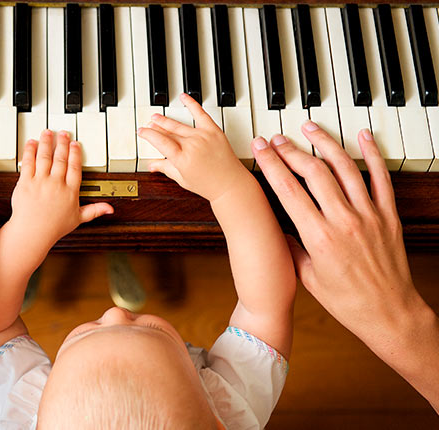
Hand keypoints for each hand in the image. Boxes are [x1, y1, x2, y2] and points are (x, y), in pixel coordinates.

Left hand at [9, 129, 112, 248]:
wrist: (32, 232)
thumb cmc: (54, 227)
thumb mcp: (78, 218)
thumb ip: (94, 210)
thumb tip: (110, 209)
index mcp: (70, 191)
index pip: (75, 167)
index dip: (75, 153)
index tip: (75, 144)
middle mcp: (56, 184)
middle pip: (61, 158)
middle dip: (62, 143)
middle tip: (63, 133)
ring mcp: (41, 182)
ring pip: (45, 157)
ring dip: (47, 142)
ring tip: (48, 133)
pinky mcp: (26, 182)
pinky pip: (28, 162)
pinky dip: (30, 151)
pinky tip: (32, 143)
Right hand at [136, 93, 245, 201]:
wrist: (230, 184)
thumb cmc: (208, 185)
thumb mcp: (182, 179)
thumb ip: (166, 168)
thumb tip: (151, 165)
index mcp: (181, 159)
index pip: (159, 141)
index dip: (148, 135)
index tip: (142, 131)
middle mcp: (191, 145)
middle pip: (168, 132)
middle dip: (155, 127)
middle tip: (148, 125)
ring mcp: (203, 136)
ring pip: (179, 125)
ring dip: (166, 120)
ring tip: (156, 116)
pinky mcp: (214, 131)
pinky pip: (200, 114)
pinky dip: (191, 104)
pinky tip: (183, 97)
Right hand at [252, 122, 428, 349]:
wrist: (388, 313)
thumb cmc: (347, 301)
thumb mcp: (307, 277)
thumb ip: (292, 246)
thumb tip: (279, 226)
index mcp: (319, 238)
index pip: (289, 190)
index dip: (271, 164)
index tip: (261, 149)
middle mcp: (344, 221)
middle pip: (313, 173)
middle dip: (291, 151)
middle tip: (278, 138)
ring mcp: (369, 215)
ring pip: (345, 168)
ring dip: (325, 144)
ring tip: (310, 129)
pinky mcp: (388, 215)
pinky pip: (381, 178)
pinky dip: (372, 154)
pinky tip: (363, 137)